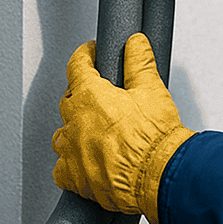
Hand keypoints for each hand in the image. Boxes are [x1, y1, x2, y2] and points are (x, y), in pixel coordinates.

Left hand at [52, 33, 194, 223]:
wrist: (160, 177)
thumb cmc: (156, 139)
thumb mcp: (152, 91)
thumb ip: (139, 64)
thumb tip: (135, 44)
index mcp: (90, 97)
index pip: (77, 66)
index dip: (84, 56)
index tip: (89, 53)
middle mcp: (75, 123)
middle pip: (69, 100)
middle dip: (82, 94)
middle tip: (101, 96)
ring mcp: (72, 152)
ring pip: (63, 135)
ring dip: (75, 130)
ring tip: (94, 131)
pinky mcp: (75, 179)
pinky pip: (62, 169)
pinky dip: (71, 164)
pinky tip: (85, 162)